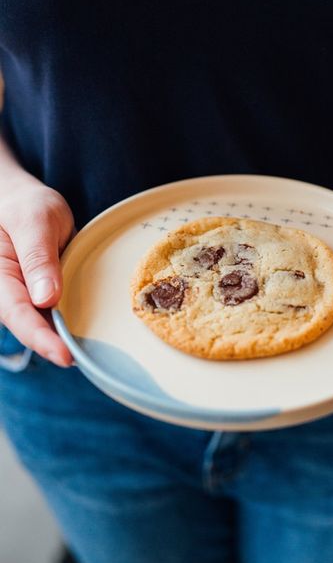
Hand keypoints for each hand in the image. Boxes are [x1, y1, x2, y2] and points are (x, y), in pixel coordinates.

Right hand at [0, 178, 74, 365]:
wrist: (24, 201)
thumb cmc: (25, 205)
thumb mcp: (34, 221)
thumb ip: (38, 258)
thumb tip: (47, 298)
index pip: (18, 315)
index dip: (41, 339)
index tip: (65, 355)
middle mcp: (9, 293)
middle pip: (31, 326)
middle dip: (56, 346)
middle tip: (88, 361)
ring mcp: (25, 296)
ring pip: (43, 324)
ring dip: (65, 338)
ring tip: (93, 351)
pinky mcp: (42, 295)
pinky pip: (54, 313)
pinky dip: (70, 323)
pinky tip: (91, 332)